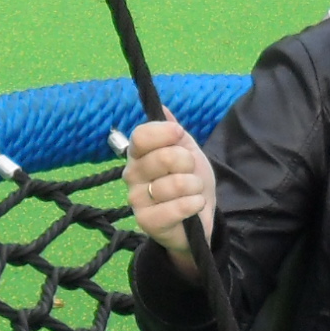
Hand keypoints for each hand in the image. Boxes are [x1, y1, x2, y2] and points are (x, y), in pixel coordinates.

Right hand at [123, 118, 213, 271]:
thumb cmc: (189, 181)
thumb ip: (174, 131)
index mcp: (138, 154)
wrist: (198, 217)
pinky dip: (194, 204)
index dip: (163, 132)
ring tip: (193, 192)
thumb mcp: (187, 151)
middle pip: (163, 157)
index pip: (141, 136)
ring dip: (194, 186)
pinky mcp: (147, 222)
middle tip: (190, 172)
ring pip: (175, 183)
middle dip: (188, 163)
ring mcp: (136, 200)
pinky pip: (176, 208)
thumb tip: (162, 107)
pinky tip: (195, 205)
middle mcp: (131, 175)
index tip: (179, 134)